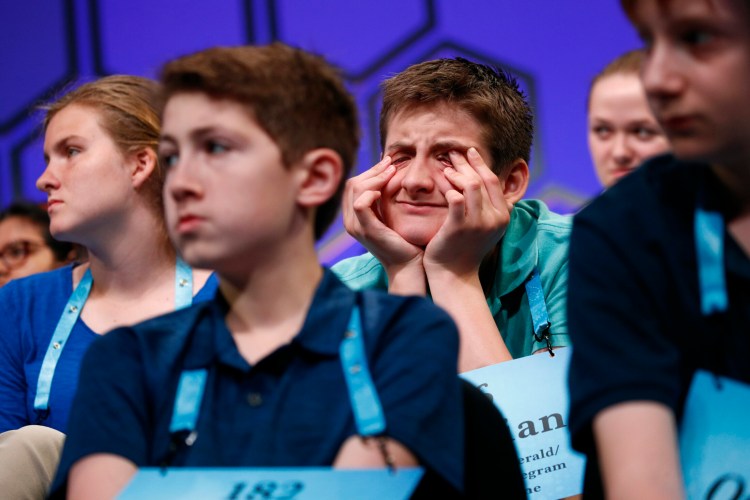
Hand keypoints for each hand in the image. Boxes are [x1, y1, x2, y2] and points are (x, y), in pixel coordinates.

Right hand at [342, 156, 425, 291]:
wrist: (409, 264)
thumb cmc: (404, 240)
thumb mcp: (390, 215)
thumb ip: (384, 199)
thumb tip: (389, 172)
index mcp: (354, 216)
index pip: (353, 185)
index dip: (369, 171)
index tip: (388, 163)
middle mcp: (350, 221)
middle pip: (352, 184)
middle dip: (372, 170)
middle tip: (391, 164)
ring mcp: (356, 226)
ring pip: (355, 190)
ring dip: (374, 177)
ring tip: (392, 172)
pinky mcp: (366, 230)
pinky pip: (360, 204)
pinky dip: (370, 193)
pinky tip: (383, 190)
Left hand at [424, 148, 509, 277]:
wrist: (454, 273)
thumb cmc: (465, 247)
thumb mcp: (484, 225)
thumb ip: (486, 205)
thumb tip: (480, 179)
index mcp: (503, 215)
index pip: (493, 180)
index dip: (480, 164)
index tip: (469, 152)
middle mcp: (495, 218)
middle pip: (482, 179)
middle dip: (466, 163)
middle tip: (452, 153)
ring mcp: (478, 223)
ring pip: (471, 185)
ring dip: (456, 173)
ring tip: (445, 168)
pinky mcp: (460, 227)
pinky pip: (455, 198)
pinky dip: (448, 187)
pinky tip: (439, 182)